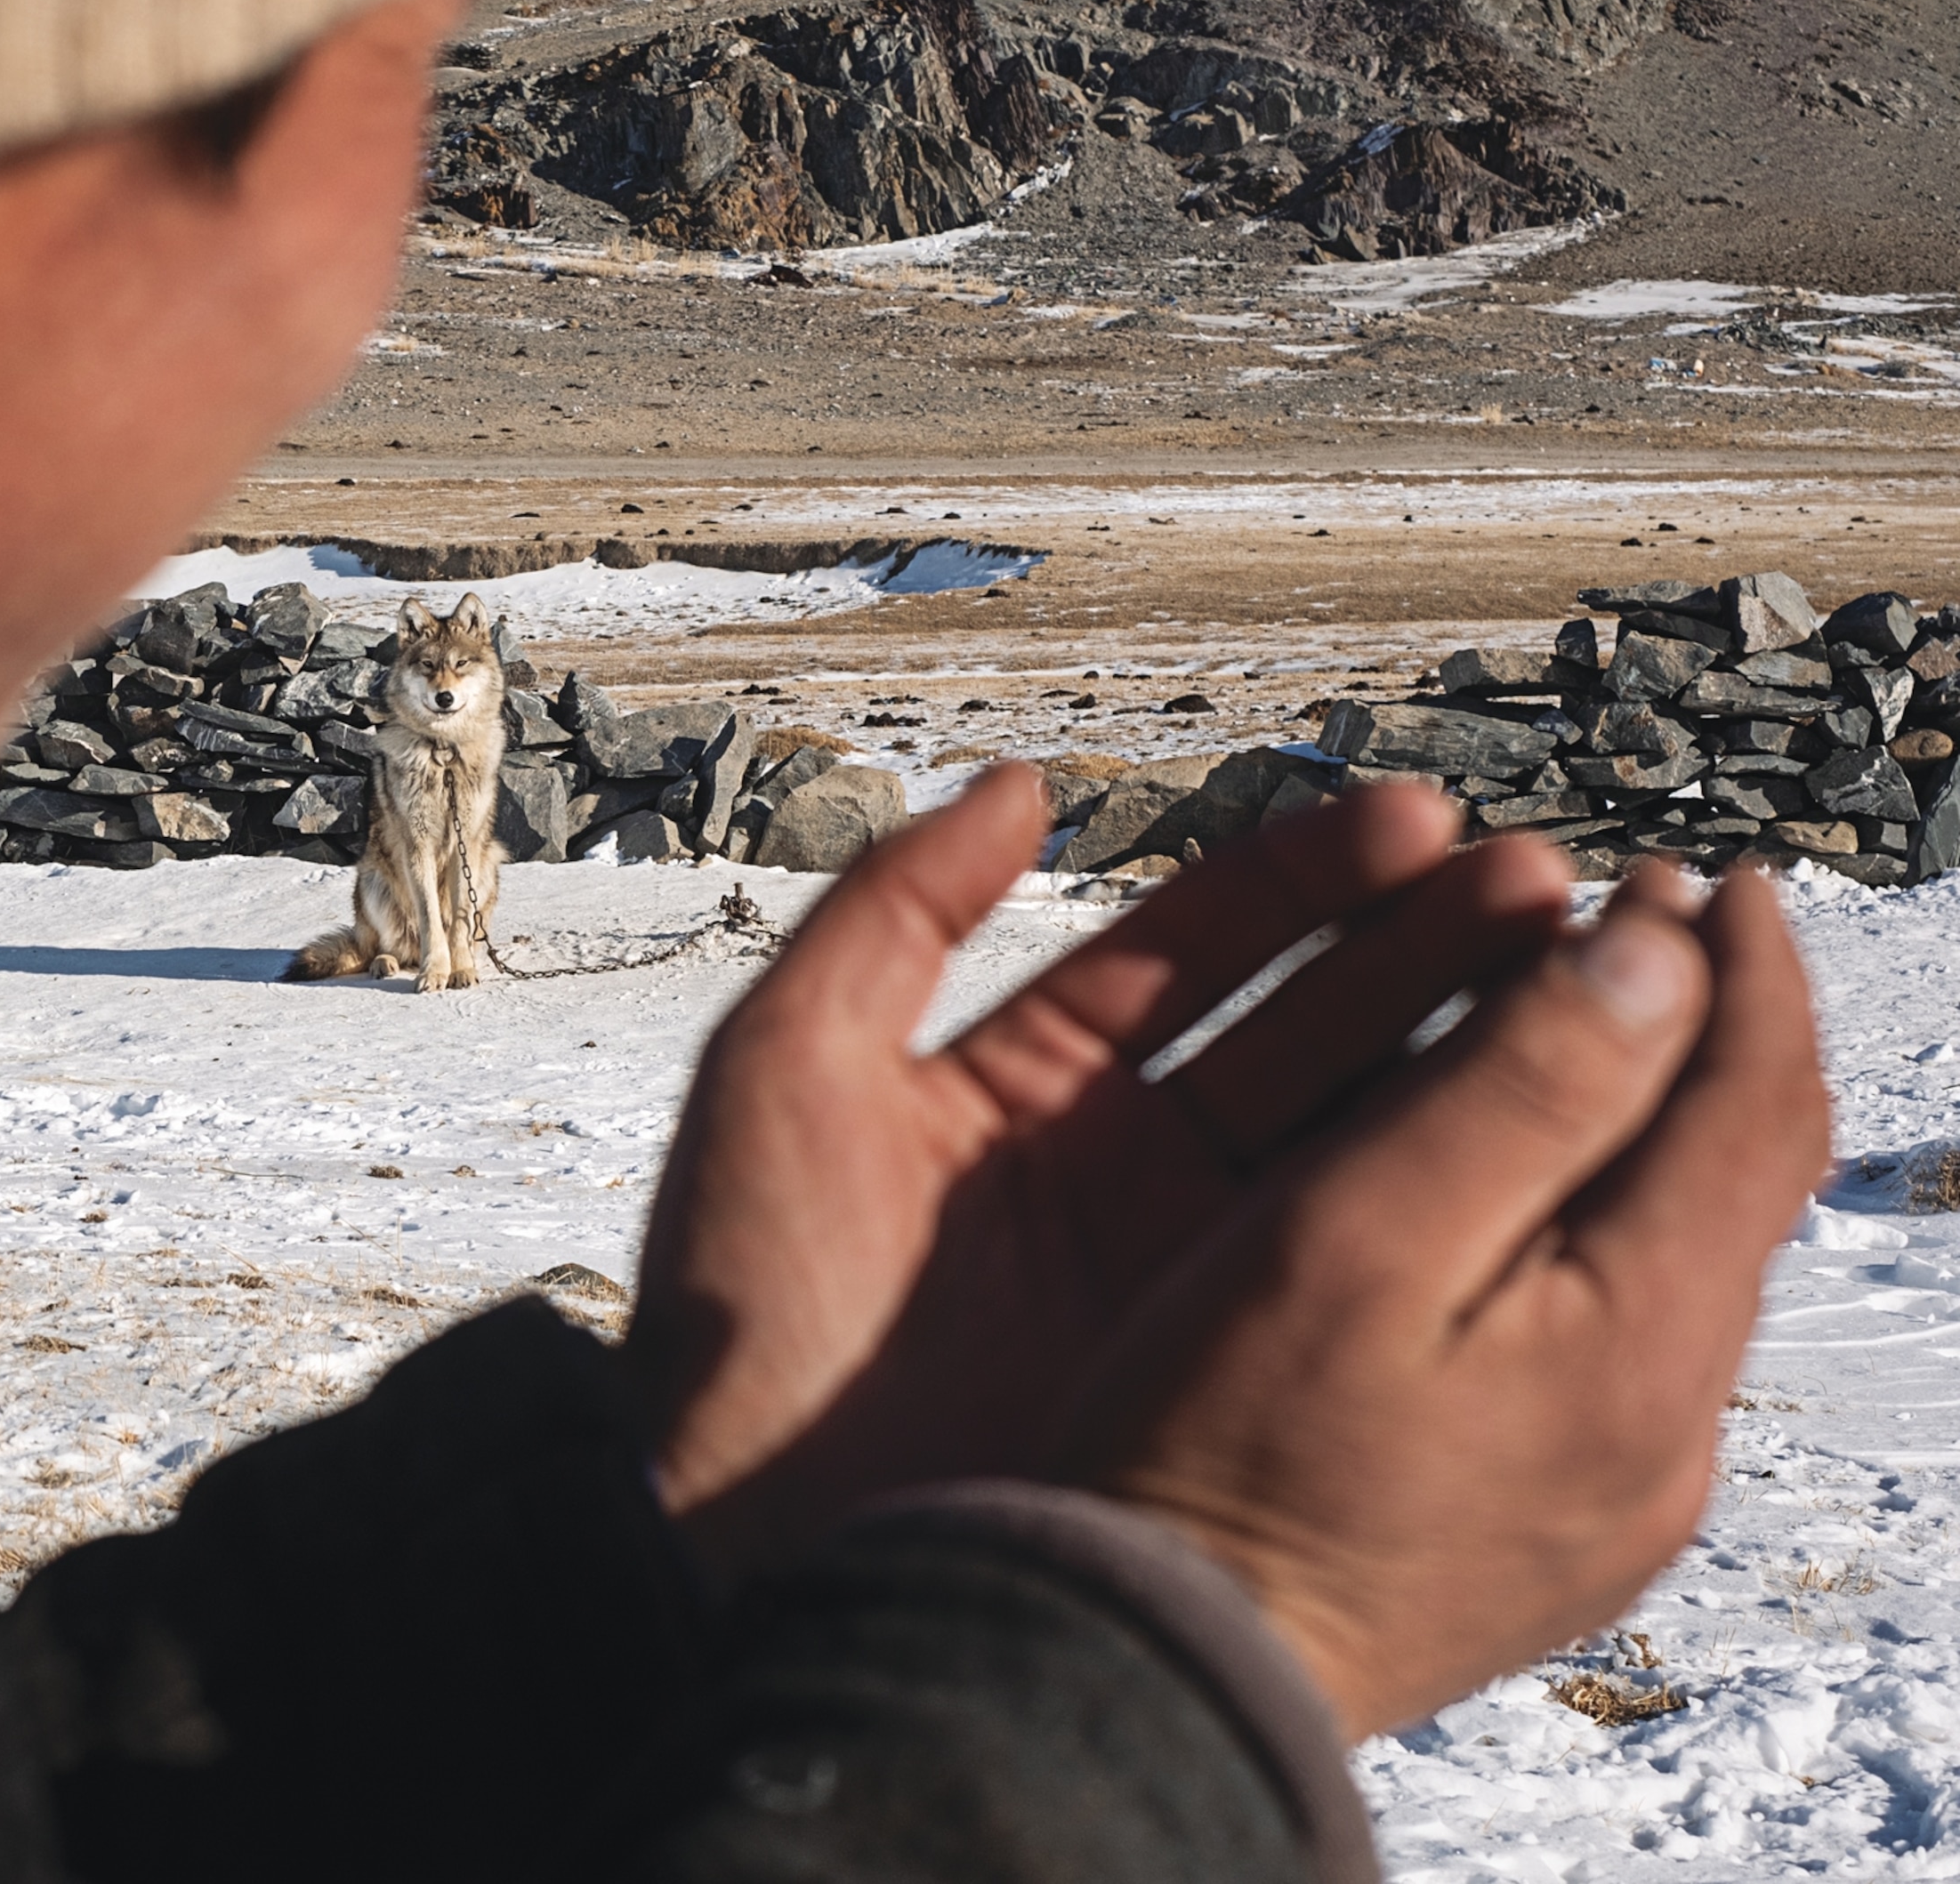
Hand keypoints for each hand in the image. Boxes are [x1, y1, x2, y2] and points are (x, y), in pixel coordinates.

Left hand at [628, 765, 1573, 1577]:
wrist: (751, 1545)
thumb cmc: (745, 1313)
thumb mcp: (786, 1073)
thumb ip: (894, 912)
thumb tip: (1017, 784)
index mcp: (1031, 1084)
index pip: (1197, 945)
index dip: (1310, 877)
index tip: (1421, 821)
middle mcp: (1128, 1168)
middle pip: (1306, 1027)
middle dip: (1423, 950)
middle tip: (1545, 892)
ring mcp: (1189, 1276)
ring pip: (1355, 1140)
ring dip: (1466, 1055)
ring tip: (1585, 975)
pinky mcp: (1228, 1381)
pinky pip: (1356, 1275)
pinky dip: (1452, 1202)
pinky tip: (1551, 1134)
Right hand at [1096, 865, 1828, 1738]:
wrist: (1162, 1672)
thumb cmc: (1221, 1455)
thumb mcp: (1351, 1236)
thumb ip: (1514, 1088)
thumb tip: (1655, 957)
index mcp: (1638, 1339)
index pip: (1751, 1104)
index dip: (1731, 966)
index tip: (1692, 874)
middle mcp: (1666, 1427)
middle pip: (1737, 1180)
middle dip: (1707, 1030)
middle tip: (1654, 927)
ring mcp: (1618, 1489)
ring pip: (1682, 1259)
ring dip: (1651, 1127)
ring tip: (1578, 1038)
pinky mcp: (1555, 1525)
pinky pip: (1622, 1337)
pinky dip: (1598, 1226)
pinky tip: (1526, 1206)